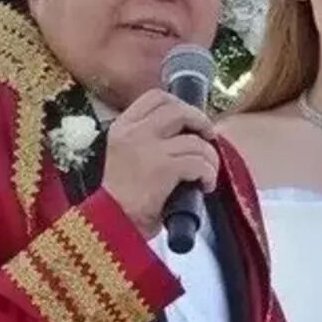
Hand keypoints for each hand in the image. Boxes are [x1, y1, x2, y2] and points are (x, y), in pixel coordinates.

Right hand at [100, 89, 217, 238]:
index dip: (181, 104)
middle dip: (201, 122)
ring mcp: (148, 149)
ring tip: (207, 174)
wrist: (112, 225)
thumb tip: (190, 131)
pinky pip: (199, 162)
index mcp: (122, 127)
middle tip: (209, 139)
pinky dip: (209, 174)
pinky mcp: (163, 168)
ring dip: (210, 157)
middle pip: (178, 109)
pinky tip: (205, 186)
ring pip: (195, 140)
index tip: (192, 121)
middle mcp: (133, 133)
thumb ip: (149, 139)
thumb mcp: (128, 157)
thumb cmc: (124, 197)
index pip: (156, 97)